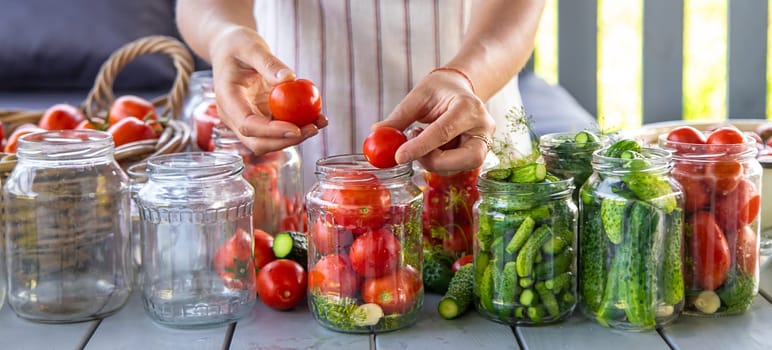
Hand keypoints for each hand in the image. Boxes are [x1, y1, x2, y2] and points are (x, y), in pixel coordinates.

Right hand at [208, 26, 326, 153]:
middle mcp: (234, 116)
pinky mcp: (261, 118)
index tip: (297, 129)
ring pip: (271, 141)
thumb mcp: (251, 47)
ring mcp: (248, 119)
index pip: (247, 125)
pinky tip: (316, 117)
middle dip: (287, 141)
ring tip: (320, 121)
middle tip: (313, 129)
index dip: (272, 131)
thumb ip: (268, 63)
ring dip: (296, 137)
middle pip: (259, 142)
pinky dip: (298, 127)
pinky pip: (280, 129)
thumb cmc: (236, 45)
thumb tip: (289, 79)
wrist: (229, 48)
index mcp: (227, 99)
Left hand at [374, 70, 494, 174]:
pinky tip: (432, 147)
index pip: (444, 131)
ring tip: (421, 140)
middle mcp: (483, 127)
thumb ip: (400, 116)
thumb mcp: (418, 96)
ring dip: (433, 161)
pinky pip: (457, 168)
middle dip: (434, 161)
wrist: (459, 88)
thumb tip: (377, 132)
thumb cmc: (440, 90)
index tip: (398, 156)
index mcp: (468, 106)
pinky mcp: (479, 154)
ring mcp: (485, 142)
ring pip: (460, 168)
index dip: (420, 147)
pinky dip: (439, 162)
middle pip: (466, 158)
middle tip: (410, 151)